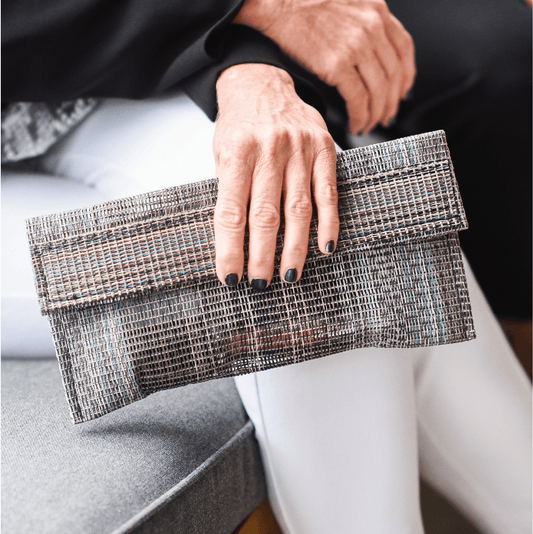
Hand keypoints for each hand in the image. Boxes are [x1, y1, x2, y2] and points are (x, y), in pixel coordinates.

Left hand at [214, 63, 338, 288]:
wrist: (262, 84)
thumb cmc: (238, 127)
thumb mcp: (221, 153)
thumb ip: (230, 191)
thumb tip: (234, 244)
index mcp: (236, 153)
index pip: (231, 212)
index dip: (230, 250)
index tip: (230, 278)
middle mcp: (268, 150)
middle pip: (266, 216)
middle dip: (262, 257)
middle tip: (259, 286)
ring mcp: (299, 148)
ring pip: (298, 210)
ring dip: (294, 249)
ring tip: (289, 277)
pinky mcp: (324, 148)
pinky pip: (328, 193)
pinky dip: (328, 223)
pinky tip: (325, 249)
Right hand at [235, 0, 415, 133]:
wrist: (278, 3)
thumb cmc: (303, 4)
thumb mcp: (346, 4)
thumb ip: (363, 23)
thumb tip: (370, 54)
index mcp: (376, 10)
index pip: (404, 48)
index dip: (406, 76)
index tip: (402, 91)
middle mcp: (372, 27)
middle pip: (393, 75)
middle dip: (391, 102)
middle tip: (385, 116)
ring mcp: (356, 46)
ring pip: (378, 91)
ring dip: (375, 114)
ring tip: (368, 125)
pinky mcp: (338, 64)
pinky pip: (358, 99)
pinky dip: (360, 117)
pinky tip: (356, 124)